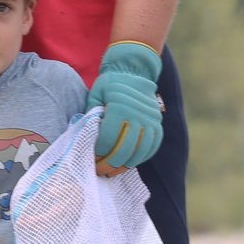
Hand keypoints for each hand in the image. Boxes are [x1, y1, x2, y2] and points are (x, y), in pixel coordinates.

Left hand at [88, 41, 164, 172]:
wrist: (132, 72)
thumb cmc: (109, 85)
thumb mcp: (95, 95)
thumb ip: (91, 116)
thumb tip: (86, 140)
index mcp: (120, 106)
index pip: (108, 138)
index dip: (99, 152)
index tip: (91, 159)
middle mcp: (138, 114)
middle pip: (124, 148)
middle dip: (110, 164)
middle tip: (100, 171)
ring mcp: (151, 119)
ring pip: (139, 150)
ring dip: (126, 165)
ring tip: (113, 172)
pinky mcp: (158, 123)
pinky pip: (152, 146)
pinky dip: (141, 158)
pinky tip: (129, 164)